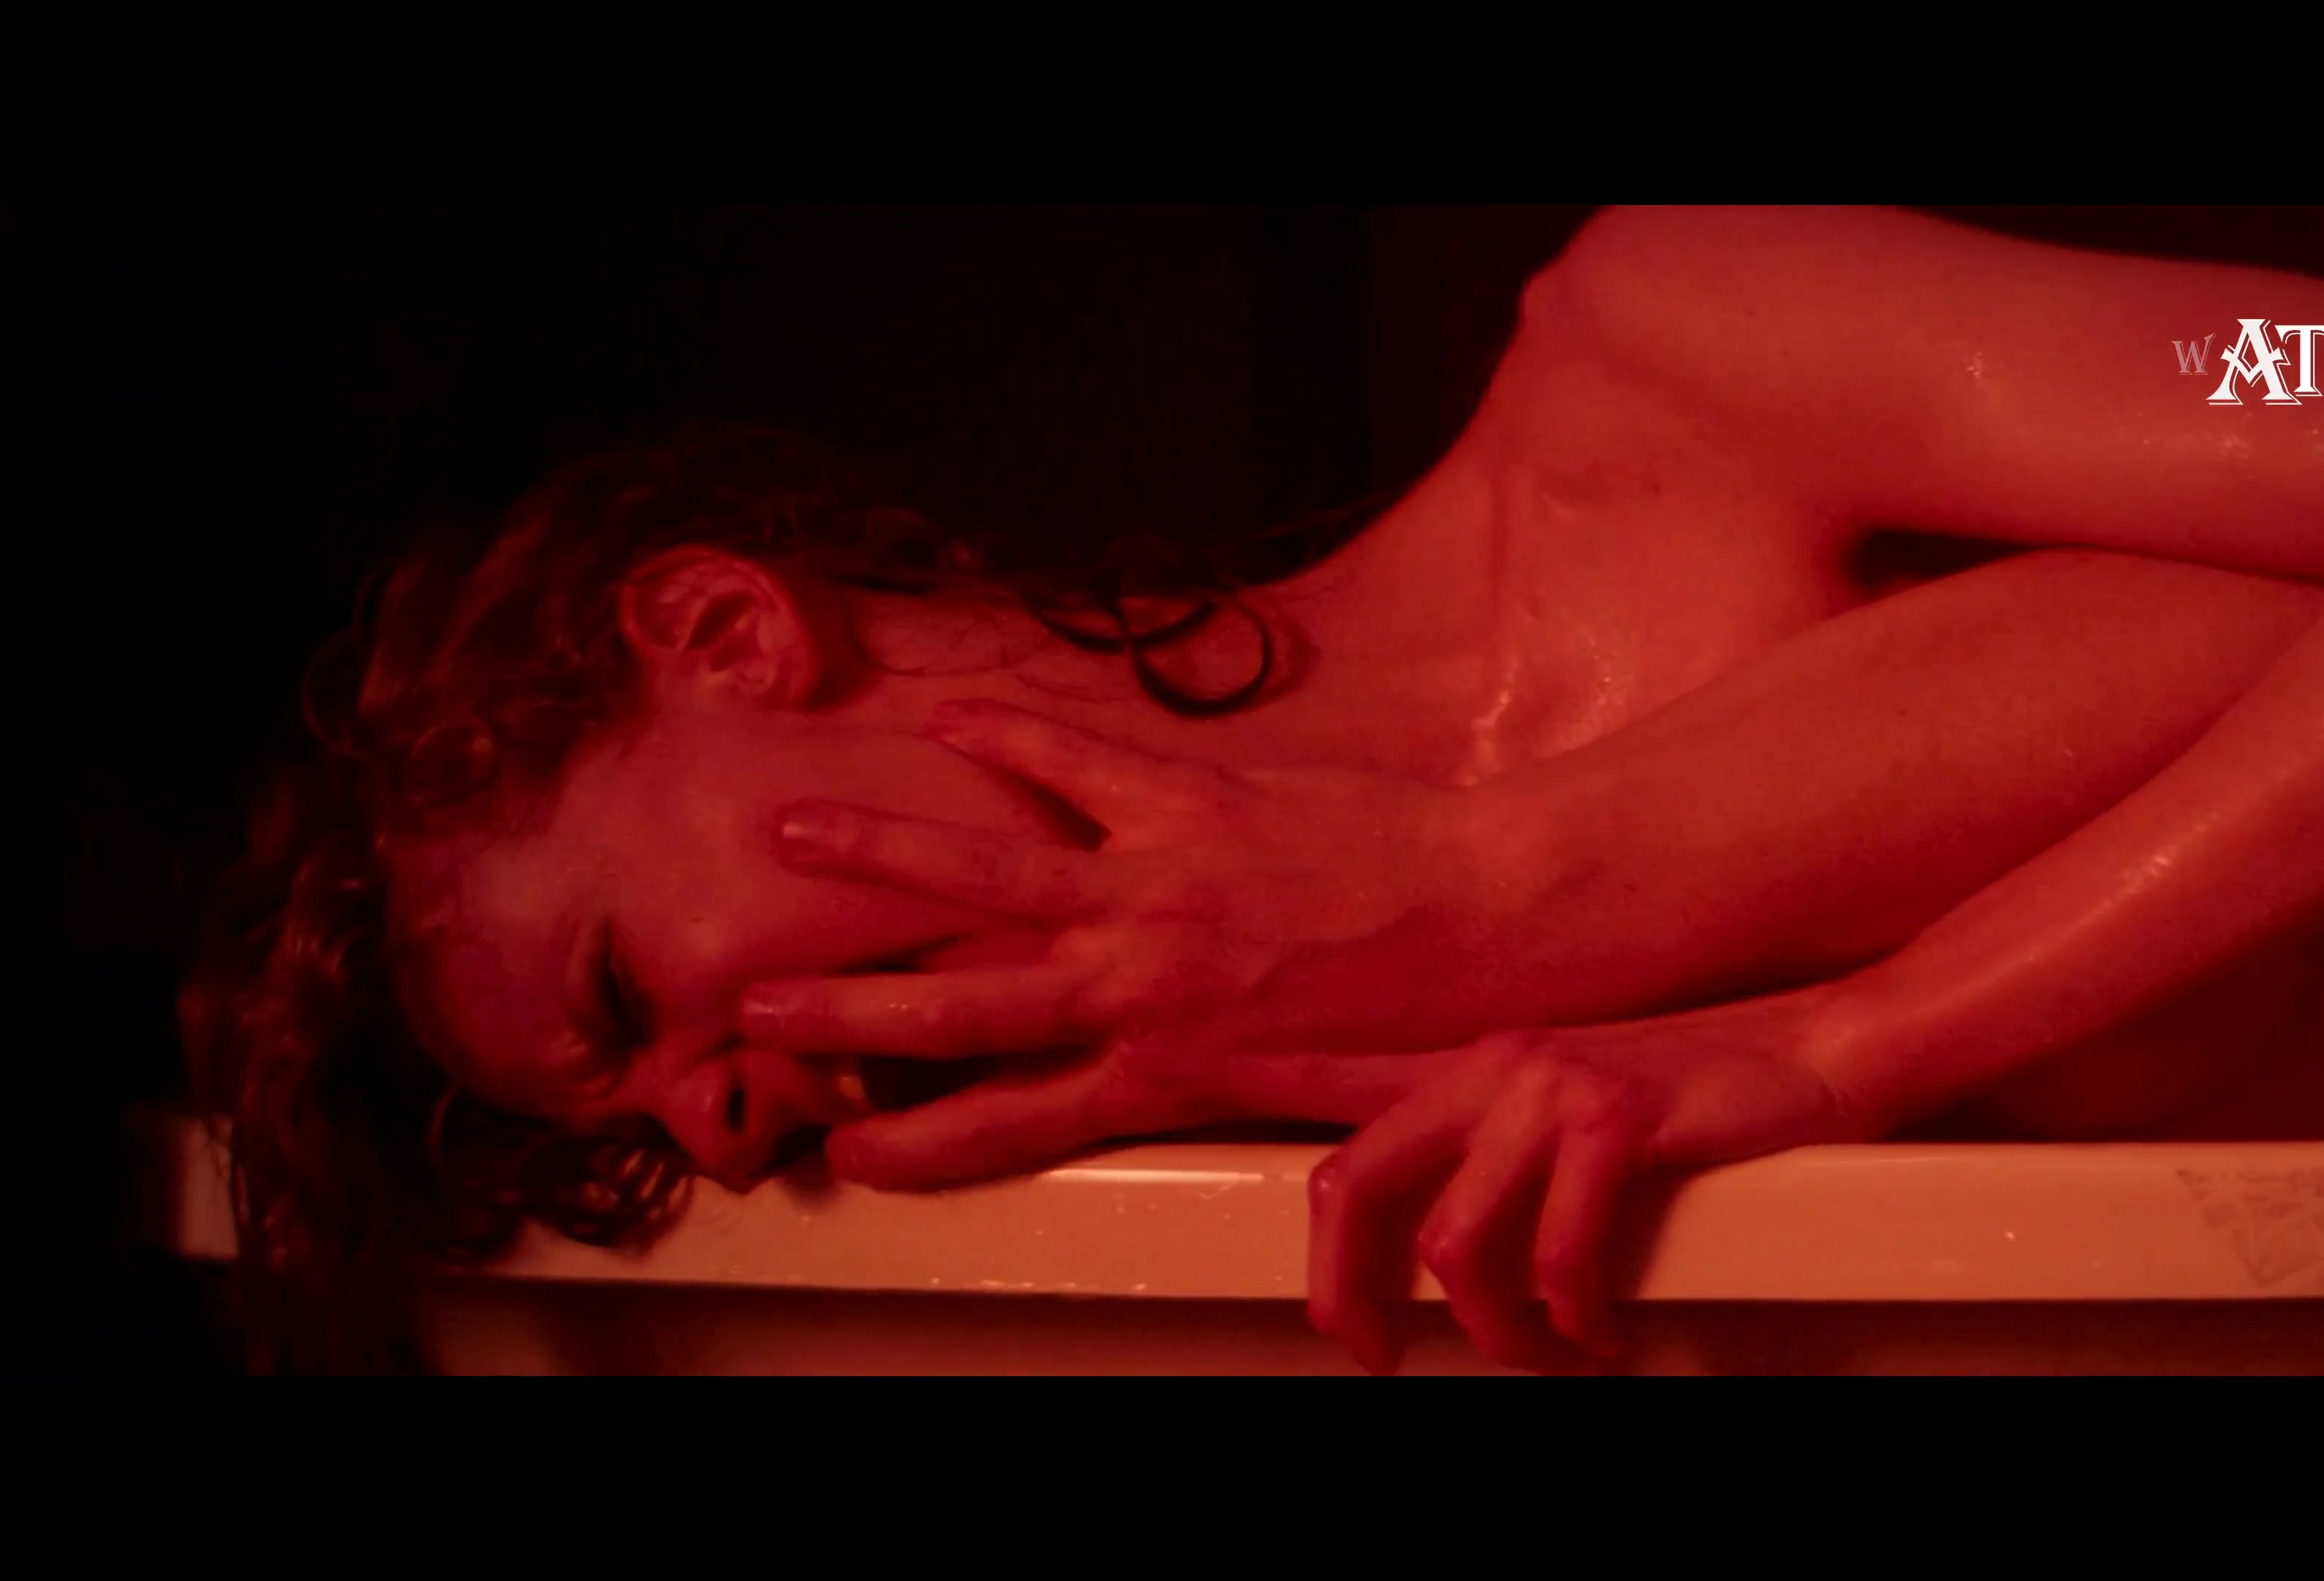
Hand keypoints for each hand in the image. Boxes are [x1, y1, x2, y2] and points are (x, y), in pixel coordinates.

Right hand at [739, 700, 1519, 1183]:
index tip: (852, 1153)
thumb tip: (1178, 1100)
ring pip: (987, 876)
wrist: (1491, 921)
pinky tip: (941, 717)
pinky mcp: (1191, 804)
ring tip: (795, 831)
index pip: (1016, 1121)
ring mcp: (1155, 890)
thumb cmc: (1415, 1019)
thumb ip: (1224, 1091)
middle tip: (754, 1008)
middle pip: (965, 1007)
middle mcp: (1139, 988)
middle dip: (850, 1011)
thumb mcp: (1308, 1091)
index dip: (926, 1143)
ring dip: (884, 853)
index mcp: (1167, 1071)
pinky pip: (1075, 764)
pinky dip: (1004, 737)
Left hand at [1227, 986, 1863, 1374]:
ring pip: (1455, 1242)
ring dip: (1494, 1328)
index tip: (1326, 1307)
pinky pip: (1559, 1252)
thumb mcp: (1573, 1110)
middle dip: (1349, 1292)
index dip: (1309, 1227)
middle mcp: (1496, 1064)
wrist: (1818, 1048)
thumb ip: (1503, 1156)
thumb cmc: (1699, 1096)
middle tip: (1382, 1354)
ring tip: (1544, 1352)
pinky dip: (1574, 1315)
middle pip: (1359, 1185)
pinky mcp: (1618, 1118)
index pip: (1351, 1130)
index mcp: (1476, 1067)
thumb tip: (1451, 1245)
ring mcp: (1553, 1086)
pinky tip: (1602, 1330)